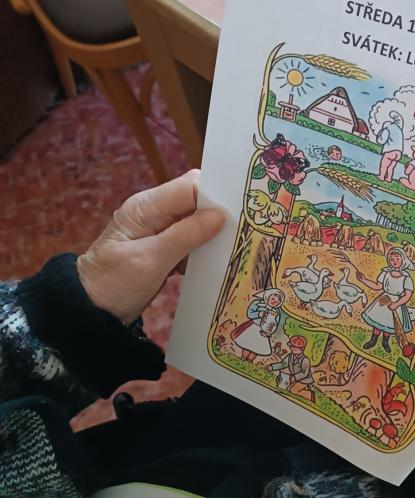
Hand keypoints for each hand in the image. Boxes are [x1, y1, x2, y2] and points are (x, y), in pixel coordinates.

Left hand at [77, 170, 224, 324]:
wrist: (91, 311)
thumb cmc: (112, 284)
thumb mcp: (149, 261)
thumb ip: (184, 236)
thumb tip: (219, 216)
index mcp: (146, 207)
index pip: (189, 186)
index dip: (214, 195)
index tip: (238, 213)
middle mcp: (155, 211)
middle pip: (196, 199)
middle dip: (218, 214)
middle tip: (241, 232)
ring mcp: (160, 228)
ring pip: (198, 219)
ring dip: (212, 234)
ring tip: (230, 248)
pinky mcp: (166, 245)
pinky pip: (193, 238)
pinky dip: (204, 248)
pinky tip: (213, 262)